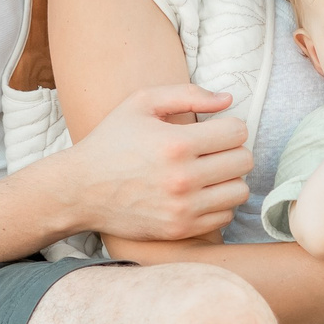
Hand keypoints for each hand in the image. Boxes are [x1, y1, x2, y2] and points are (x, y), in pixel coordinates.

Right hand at [60, 84, 252, 242]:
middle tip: (213, 150)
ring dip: (229, 179)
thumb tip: (229, 99)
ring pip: (240, 191)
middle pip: (244, 161)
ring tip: (208, 172)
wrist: (79, 190)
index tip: (215, 129)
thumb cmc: (111, 141)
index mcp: (176, 143)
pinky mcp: (180, 230)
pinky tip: (199, 193)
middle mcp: (183, 178)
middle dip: (232, 151)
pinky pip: (225, 216)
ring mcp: (182, 208)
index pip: (238, 132)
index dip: (229, 126)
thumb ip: (188, 94)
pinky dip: (218, 204)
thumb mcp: (141, 103)